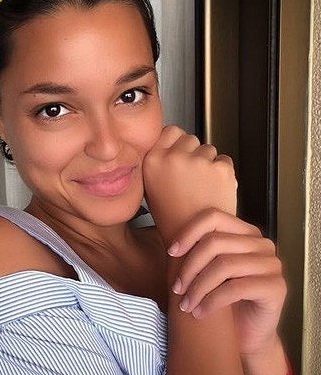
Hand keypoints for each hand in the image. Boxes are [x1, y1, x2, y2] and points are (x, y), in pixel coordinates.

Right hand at [143, 125, 236, 243]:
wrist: (194, 242)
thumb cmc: (172, 219)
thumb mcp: (150, 188)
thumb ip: (158, 164)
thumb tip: (171, 147)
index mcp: (153, 160)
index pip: (170, 131)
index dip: (176, 143)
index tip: (179, 154)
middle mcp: (174, 158)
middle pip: (190, 139)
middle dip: (193, 153)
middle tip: (192, 176)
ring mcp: (199, 162)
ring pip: (208, 149)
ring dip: (208, 163)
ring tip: (202, 187)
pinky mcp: (221, 170)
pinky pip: (224, 161)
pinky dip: (222, 173)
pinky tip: (214, 190)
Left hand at [168, 208, 286, 356]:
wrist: (245, 335)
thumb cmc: (222, 299)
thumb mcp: (208, 269)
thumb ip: (197, 251)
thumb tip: (171, 244)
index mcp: (245, 232)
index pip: (213, 217)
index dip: (189, 232)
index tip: (171, 252)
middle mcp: (262, 244)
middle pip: (215, 242)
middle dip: (190, 267)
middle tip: (176, 288)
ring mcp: (272, 264)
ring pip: (224, 265)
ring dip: (198, 287)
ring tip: (186, 304)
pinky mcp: (277, 288)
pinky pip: (236, 288)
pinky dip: (212, 301)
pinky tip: (200, 313)